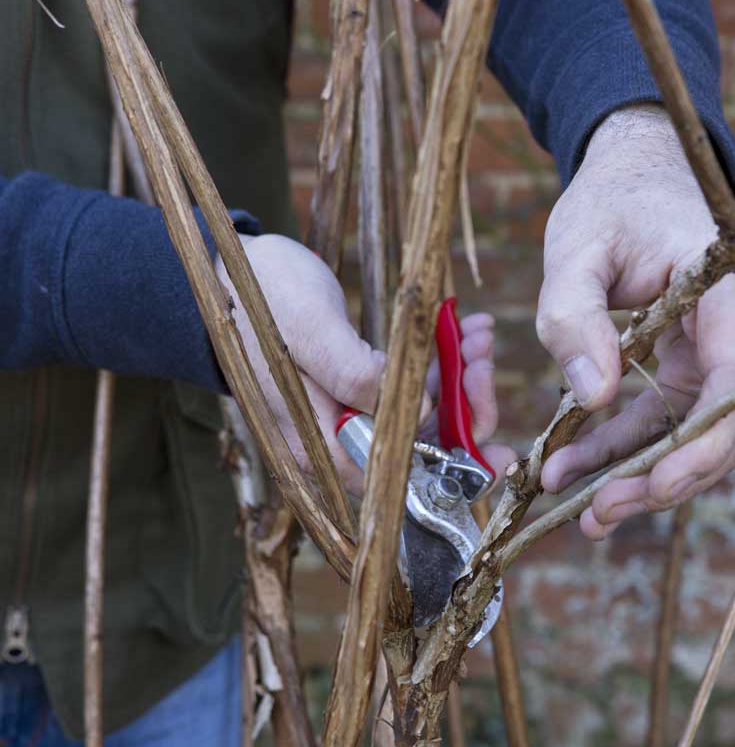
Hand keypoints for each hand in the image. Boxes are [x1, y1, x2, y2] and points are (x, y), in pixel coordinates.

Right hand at [216, 235, 510, 490]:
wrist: (230, 268)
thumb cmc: (263, 295)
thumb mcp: (311, 329)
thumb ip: (357, 376)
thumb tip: (416, 414)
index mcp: (319, 443)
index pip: (399, 477)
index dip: (454, 463)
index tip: (493, 435)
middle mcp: (335, 440)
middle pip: (418, 451)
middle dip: (463, 410)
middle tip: (482, 360)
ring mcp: (346, 413)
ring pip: (420, 416)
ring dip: (457, 379)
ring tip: (477, 334)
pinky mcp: (355, 386)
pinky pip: (409, 387)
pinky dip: (440, 363)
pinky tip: (462, 329)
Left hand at [535, 105, 734, 538]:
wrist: (633, 171)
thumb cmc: (609, 201)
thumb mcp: (574, 248)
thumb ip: (574, 315)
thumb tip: (593, 395)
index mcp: (729, 285)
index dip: (702, 444)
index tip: (651, 485)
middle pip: (727, 423)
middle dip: (664, 478)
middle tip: (595, 514)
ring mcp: (729, 344)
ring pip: (699, 431)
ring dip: (641, 473)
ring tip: (578, 508)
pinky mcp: (700, 360)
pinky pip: (672, 416)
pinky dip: (627, 445)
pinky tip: (575, 467)